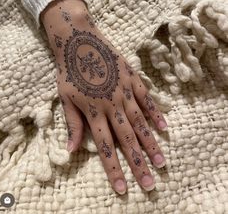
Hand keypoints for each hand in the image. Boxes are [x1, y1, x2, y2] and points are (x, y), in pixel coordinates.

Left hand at [41, 0, 167, 194]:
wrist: (79, 41)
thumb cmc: (70, 71)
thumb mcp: (65, 98)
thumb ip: (72, 124)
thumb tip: (71, 150)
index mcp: (93, 111)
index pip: (105, 146)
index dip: (114, 168)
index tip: (123, 187)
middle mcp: (112, 105)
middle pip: (127, 139)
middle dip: (138, 163)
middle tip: (150, 182)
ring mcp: (124, 91)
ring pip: (140, 122)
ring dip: (151, 143)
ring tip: (161, 161)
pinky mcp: (132, 79)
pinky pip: (146, 99)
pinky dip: (155, 114)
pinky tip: (163, 127)